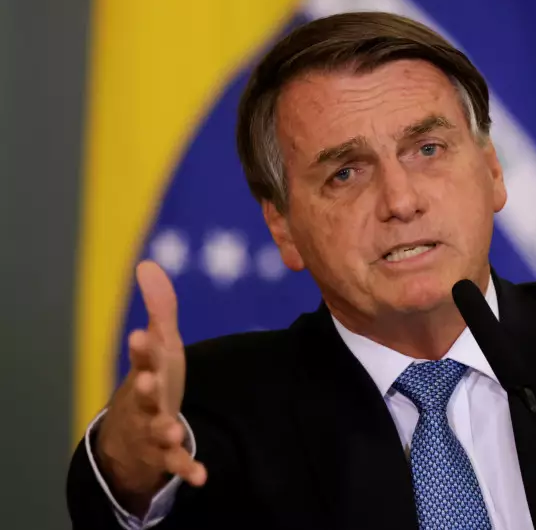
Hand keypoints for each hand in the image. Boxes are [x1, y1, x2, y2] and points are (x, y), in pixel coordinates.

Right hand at [95, 261, 205, 513]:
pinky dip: (187, 470)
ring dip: (164, 431)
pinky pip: (176, 465)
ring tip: (174, 431)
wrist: (129, 436)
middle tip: (148, 381)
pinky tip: (201, 476)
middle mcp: (143, 402)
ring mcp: (151, 430)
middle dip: (144, 388)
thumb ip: (160, 310)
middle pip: (142, 395)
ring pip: (156, 431)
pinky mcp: (164, 456)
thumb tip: (148, 263)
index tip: (140, 335)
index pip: (142, 358)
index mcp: (146, 372)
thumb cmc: (150, 381)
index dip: (141, 348)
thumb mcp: (159, 347)